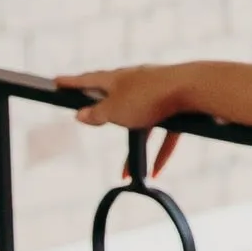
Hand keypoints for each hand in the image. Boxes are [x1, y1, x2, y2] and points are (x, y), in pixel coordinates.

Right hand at [53, 66, 199, 179]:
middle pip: (115, 98)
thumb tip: (81, 114)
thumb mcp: (114, 111)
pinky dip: (158, 150)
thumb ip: (96, 114)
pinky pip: (164, 131)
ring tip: (125, 170)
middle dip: (103, 112)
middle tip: (88, 115)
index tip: (56, 81)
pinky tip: (156, 171)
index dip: (70, 82)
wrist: (194, 89)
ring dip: (133, 145)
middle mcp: (137, 81)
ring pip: (141, 120)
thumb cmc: (150, 98)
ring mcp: (158, 93)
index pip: (88, 80)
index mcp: (117, 78)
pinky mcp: (176, 106)